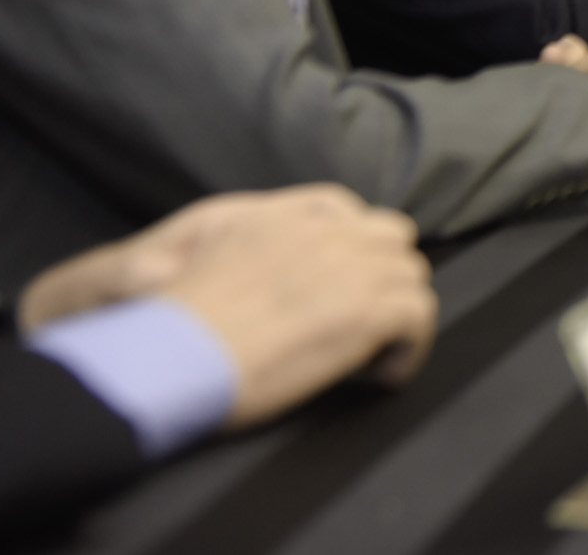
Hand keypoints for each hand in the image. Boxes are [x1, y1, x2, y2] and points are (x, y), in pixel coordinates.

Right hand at [23, 185, 436, 429]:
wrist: (167, 356)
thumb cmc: (170, 320)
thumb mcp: (195, 250)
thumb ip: (247, 242)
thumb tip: (276, 268)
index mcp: (284, 213)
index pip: (350, 212)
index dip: (354, 251)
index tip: (342, 285)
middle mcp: (326, 230)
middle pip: (393, 240)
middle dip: (382, 278)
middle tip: (358, 321)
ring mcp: (353, 267)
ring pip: (412, 279)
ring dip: (396, 316)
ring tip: (366, 354)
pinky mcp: (369, 311)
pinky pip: (420, 320)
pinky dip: (406, 351)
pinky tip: (377, 374)